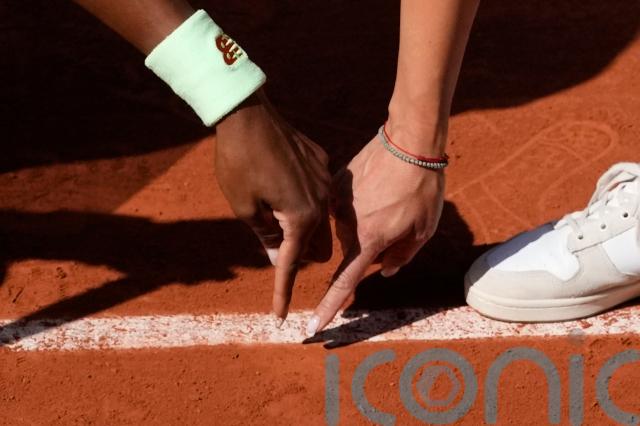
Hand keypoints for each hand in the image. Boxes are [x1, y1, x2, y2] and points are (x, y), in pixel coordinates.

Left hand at [215, 92, 331, 323]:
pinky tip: (281, 181)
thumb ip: (266, 237)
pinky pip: (318, 191)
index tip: (280, 318)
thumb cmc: (239, 163)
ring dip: (302, 227)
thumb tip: (279, 258)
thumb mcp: (244, 207)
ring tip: (274, 211)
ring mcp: (325, 178)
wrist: (247, 113)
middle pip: (318, 246)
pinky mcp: (321, 160)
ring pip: (321, 219)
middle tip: (272, 246)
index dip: (282, 292)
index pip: (292, 264)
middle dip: (298, 255)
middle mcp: (322, 200)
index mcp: (303, 217)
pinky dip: (303, 199)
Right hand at [306, 132, 443, 335]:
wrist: (408, 141)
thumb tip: (385, 272)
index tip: (311, 328)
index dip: (328, 308)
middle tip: (397, 219)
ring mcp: (338, 203)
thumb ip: (402, 257)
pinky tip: (376, 187)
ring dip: (364, 222)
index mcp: (369, 240)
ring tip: (388, 199)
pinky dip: (358, 203)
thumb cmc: (422, 188)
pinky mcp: (336, 184)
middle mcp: (347, 224)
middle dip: (372, 244)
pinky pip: (343, 205)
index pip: (343, 283)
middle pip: (354, 249)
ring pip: (347, 228)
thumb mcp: (423, 229)